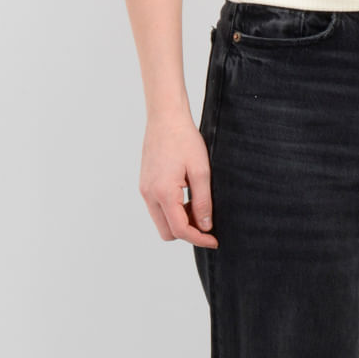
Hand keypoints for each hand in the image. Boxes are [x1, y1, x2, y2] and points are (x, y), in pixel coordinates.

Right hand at [139, 116, 217, 247]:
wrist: (165, 117)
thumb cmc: (184, 139)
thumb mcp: (201, 170)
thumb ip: (202, 201)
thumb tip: (205, 226)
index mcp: (163, 193)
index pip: (180, 229)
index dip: (199, 239)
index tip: (214, 240)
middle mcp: (149, 195)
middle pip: (167, 232)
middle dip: (187, 232)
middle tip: (206, 219)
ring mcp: (144, 190)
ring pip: (161, 221)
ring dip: (179, 221)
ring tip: (197, 203)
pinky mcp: (144, 184)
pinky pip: (157, 208)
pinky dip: (172, 210)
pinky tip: (186, 195)